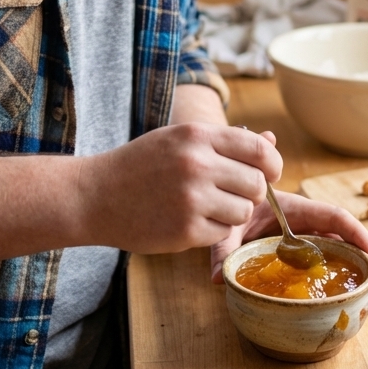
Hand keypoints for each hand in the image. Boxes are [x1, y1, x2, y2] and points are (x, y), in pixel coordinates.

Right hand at [77, 122, 281, 253]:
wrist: (95, 195)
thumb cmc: (142, 164)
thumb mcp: (179, 139)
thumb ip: (226, 141)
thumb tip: (272, 142)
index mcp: (197, 135)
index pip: (258, 149)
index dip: (272, 163)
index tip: (269, 173)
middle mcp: (197, 164)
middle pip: (257, 184)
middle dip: (252, 192)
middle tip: (233, 193)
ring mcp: (191, 199)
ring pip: (243, 211)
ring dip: (233, 213)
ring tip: (208, 207)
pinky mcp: (186, 231)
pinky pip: (223, 233)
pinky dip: (214, 230)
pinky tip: (191, 220)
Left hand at [209, 186, 367, 306]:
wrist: (228, 199)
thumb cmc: (234, 207)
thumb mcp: (227, 228)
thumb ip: (223, 249)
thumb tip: (218, 279)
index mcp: (296, 210)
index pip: (334, 217)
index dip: (357, 234)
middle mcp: (306, 225)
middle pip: (342, 242)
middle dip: (361, 267)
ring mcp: (304, 240)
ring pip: (336, 255)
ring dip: (353, 277)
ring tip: (365, 306)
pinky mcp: (298, 253)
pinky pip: (322, 263)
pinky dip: (334, 279)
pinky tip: (341, 301)